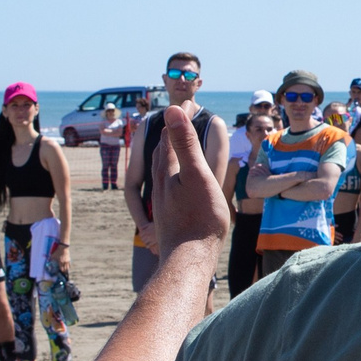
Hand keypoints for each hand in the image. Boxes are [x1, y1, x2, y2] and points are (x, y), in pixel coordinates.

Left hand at [153, 96, 230, 251]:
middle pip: (163, 149)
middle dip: (173, 130)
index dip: (181, 116)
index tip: (192, 101)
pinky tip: (177, 180)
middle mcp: (161, 182)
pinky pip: (167, 183)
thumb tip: (173, 110)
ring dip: (170, 150)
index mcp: (168, 170)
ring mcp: (163, 199)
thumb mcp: (197, 176)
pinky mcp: (167, 213)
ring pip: (162, 167)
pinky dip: (172, 170)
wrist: (188, 259)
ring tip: (178, 143)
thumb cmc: (199, 218)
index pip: (171, 134)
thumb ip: (185, 144)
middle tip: (185, 116)